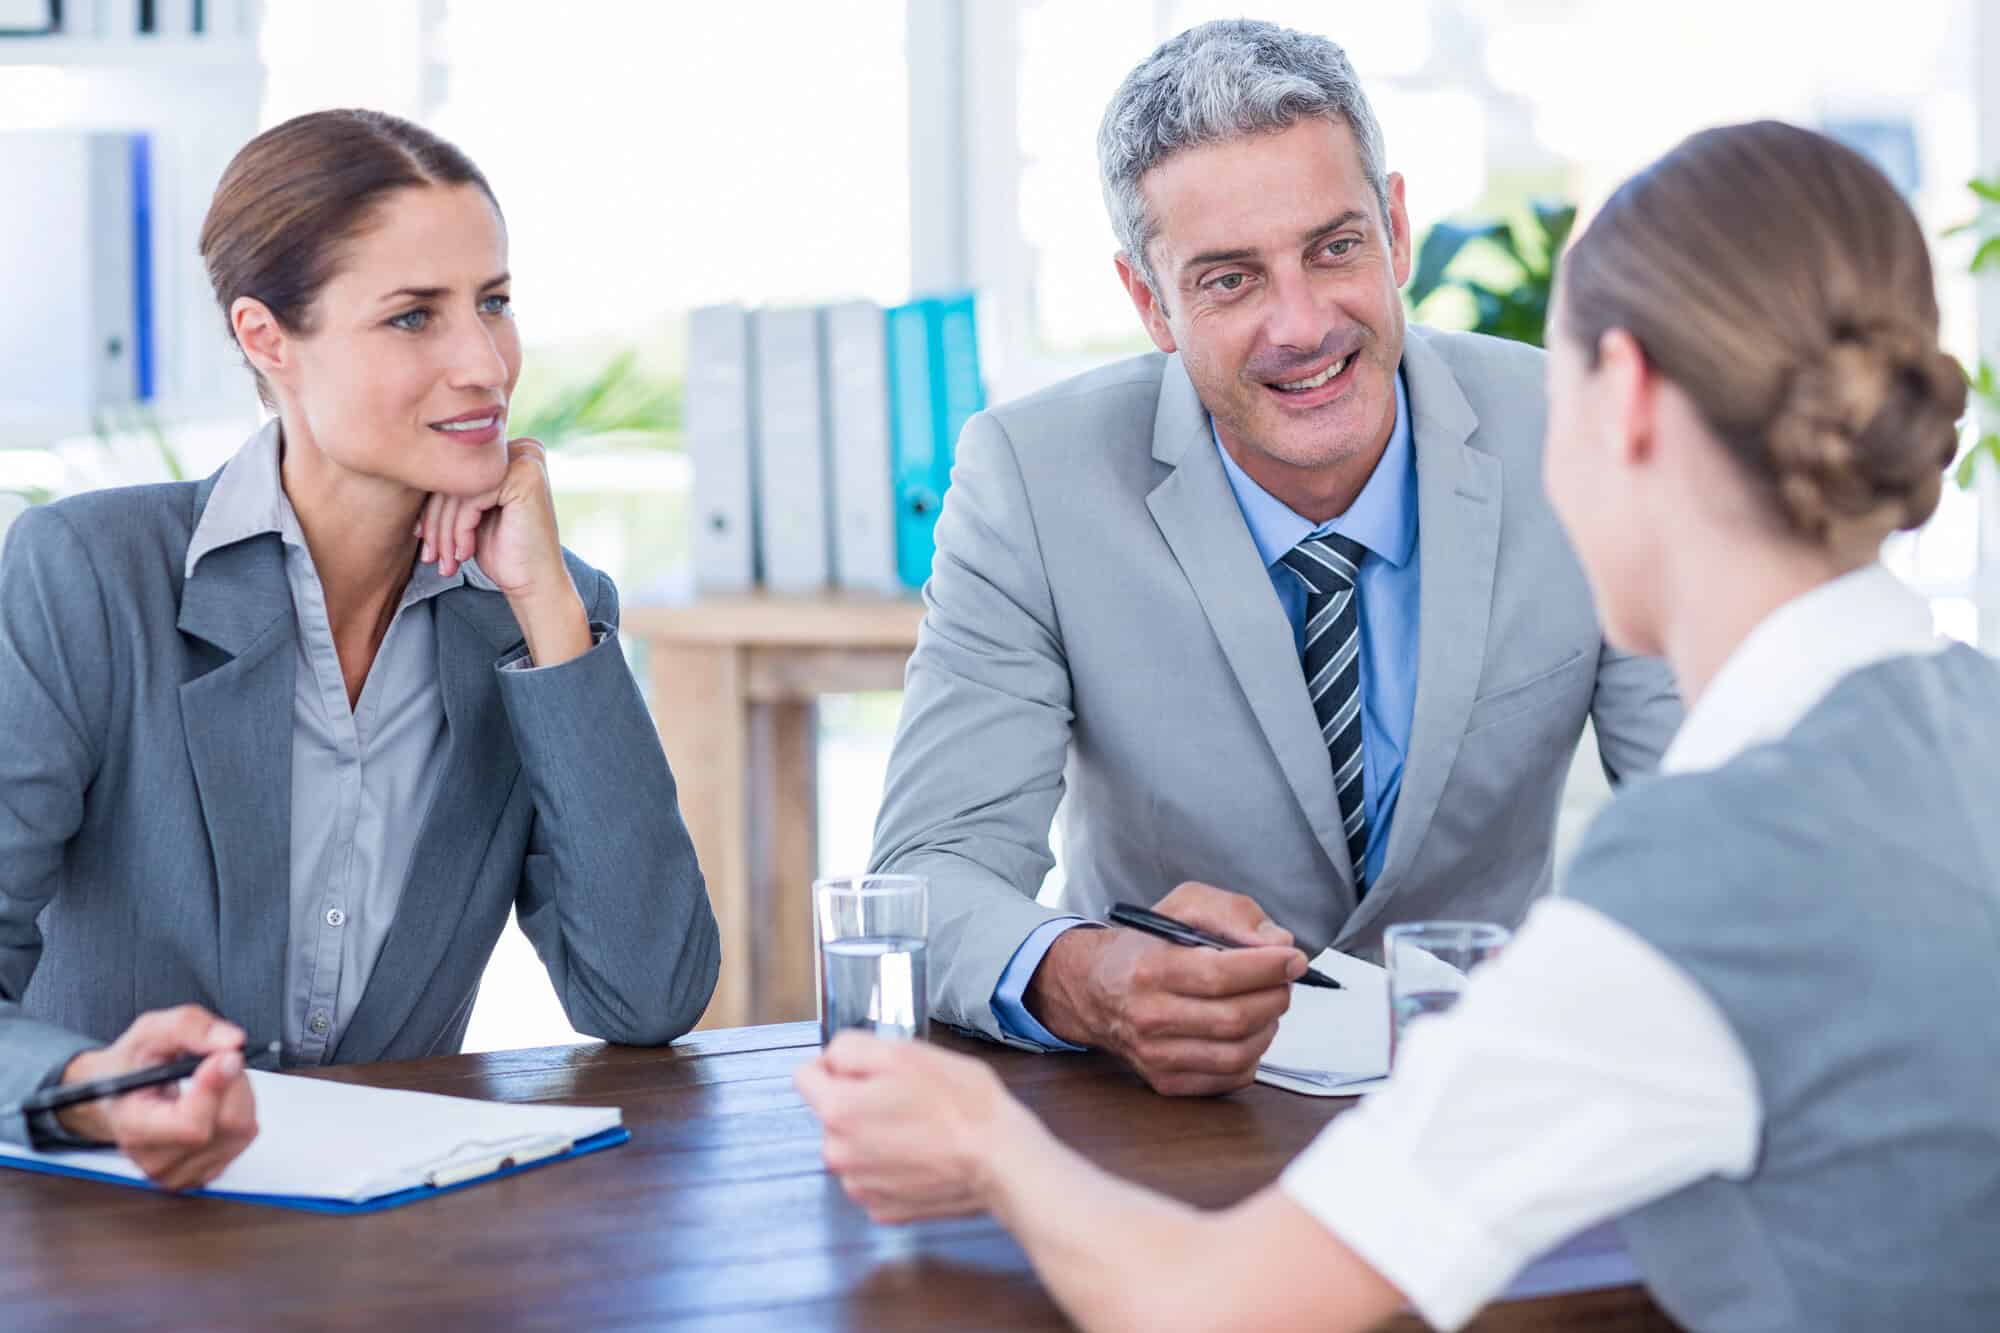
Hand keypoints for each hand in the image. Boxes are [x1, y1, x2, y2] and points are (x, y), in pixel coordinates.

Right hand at [54, 1005, 258, 1190]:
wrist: (117, 1093)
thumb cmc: (131, 1065)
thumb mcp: (150, 1030)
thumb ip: (189, 1027)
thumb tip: (232, 1043)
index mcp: (133, 1128)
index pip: (190, 1126)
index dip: (216, 1089)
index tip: (226, 1056)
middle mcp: (155, 1160)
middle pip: (226, 1124)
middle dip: (233, 1082)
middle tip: (219, 1058)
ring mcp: (181, 1172)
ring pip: (241, 1130)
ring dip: (239, 1094)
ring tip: (212, 1079)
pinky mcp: (204, 1173)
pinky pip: (244, 1139)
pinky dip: (241, 1111)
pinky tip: (217, 1100)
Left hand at [415, 438, 589, 665]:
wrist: (536, 584)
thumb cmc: (505, 553)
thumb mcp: (473, 514)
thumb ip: (456, 488)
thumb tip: (410, 471)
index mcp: (511, 453)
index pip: (455, 472)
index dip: (432, 507)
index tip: (421, 537)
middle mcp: (523, 449)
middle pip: (455, 478)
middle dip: (435, 522)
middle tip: (430, 556)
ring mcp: (526, 460)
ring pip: (458, 490)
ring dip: (444, 532)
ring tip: (446, 562)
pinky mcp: (524, 477)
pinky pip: (469, 499)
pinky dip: (460, 531)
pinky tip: (465, 553)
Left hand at [795, 1033, 1039, 1223]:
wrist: (1001, 1160)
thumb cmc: (961, 1103)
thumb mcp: (903, 1050)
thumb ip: (850, 1049)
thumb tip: (829, 1062)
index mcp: (838, 1110)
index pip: (805, 1076)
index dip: (836, 1066)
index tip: (867, 1070)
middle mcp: (838, 1154)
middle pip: (832, 1113)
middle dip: (860, 1102)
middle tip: (906, 1097)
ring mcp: (860, 1187)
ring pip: (853, 1145)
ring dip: (876, 1135)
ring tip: (920, 1128)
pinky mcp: (882, 1209)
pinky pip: (874, 1175)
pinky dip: (892, 1165)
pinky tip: (923, 1156)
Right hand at [1025, 881, 1305, 1095]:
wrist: (1096, 988)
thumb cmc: (1148, 944)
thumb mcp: (1185, 906)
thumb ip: (1234, 914)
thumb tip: (1278, 944)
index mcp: (1151, 969)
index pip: (1220, 975)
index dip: (1267, 968)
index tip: (1294, 960)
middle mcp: (1149, 1017)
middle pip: (1235, 1018)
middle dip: (1274, 996)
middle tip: (1283, 981)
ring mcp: (1155, 1055)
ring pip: (1238, 1054)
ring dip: (1268, 1027)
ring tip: (1265, 1004)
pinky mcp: (1165, 1081)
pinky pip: (1230, 1078)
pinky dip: (1252, 1055)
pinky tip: (1246, 1030)